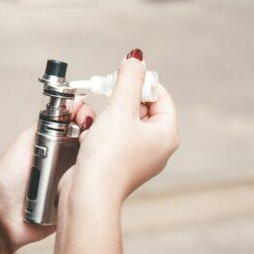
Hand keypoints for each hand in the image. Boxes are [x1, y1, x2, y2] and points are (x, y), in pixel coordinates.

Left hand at [0, 99, 95, 253]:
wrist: (5, 216)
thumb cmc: (8, 181)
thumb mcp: (24, 144)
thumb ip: (43, 125)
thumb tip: (67, 104)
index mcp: (54, 144)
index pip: (76, 124)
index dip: (83, 116)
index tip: (84, 115)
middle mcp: (67, 159)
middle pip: (90, 139)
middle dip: (94, 130)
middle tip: (89, 129)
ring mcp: (74, 177)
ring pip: (95, 160)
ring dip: (97, 152)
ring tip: (94, 147)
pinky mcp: (77, 195)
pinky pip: (92, 184)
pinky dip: (96, 176)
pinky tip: (96, 170)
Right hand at [64, 50, 179, 209]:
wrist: (88, 196)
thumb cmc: (109, 158)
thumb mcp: (120, 110)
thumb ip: (129, 81)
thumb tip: (137, 58)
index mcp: (166, 135)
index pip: (161, 97)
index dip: (142, 83)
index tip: (123, 76)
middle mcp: (155, 147)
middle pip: (141, 108)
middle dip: (119, 99)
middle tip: (106, 93)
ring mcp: (136, 157)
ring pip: (121, 122)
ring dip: (104, 115)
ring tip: (94, 120)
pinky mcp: (116, 164)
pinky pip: (109, 137)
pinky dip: (96, 131)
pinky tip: (87, 136)